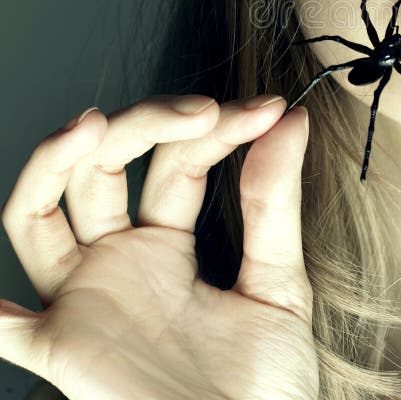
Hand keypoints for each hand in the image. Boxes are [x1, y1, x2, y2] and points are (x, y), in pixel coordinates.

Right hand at [0, 94, 318, 399]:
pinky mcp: (62, 350)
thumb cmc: (267, 384)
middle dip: (145, 125)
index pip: (178, 164)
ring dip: (55, 163)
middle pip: (104, 171)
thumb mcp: (278, 284)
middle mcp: (120, 264)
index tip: (267, 110)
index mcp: (169, 245)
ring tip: (92, 123)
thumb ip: (275, 207)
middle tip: (199, 110)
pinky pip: (5, 325)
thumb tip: (289, 120)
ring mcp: (87, 300)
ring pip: (40, 215)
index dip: (217, 130)